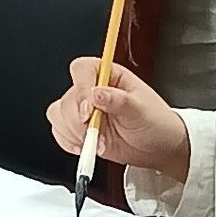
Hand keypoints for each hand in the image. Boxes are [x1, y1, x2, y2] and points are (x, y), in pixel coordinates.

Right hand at [47, 59, 190, 181]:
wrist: (157, 147)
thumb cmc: (155, 122)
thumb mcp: (141, 110)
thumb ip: (119, 101)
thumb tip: (96, 93)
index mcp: (110, 75)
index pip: (82, 69)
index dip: (81, 89)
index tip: (89, 111)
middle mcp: (92, 89)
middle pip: (68, 97)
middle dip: (78, 121)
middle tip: (97, 133)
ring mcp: (83, 109)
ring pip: (58, 114)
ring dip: (74, 133)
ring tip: (98, 142)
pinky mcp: (78, 128)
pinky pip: (59, 131)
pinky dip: (69, 142)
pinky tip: (87, 146)